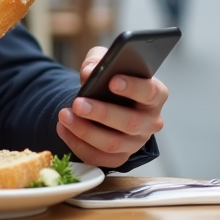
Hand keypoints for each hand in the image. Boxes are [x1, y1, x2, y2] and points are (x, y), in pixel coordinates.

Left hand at [57, 47, 167, 168]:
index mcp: (155, 95)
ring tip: (64, 116)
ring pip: (112, 144)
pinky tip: (63, 129)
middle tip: (78, 103)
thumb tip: (89, 73)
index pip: (151, 92)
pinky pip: (99, 158)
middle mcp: (150, 122)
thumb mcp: (105, 62)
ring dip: (85, 131)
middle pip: (130, 122)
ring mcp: (136, 143)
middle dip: (101, 113)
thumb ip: (97, 61)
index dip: (133, 87)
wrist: (106, 101)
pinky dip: (78, 144)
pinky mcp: (119, 157)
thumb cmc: (110, 79)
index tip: (112, 81)